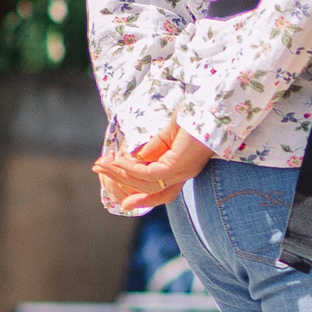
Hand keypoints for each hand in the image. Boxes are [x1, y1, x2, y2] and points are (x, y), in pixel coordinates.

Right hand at [92, 118, 214, 210]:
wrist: (213, 108)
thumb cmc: (194, 117)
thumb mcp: (169, 135)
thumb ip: (155, 148)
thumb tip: (137, 157)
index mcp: (184, 169)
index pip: (162, 193)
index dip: (143, 199)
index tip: (122, 203)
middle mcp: (185, 174)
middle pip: (150, 189)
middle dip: (121, 181)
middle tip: (98, 170)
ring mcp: (183, 171)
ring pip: (146, 182)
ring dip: (121, 173)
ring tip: (103, 163)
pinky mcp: (179, 165)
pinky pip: (150, 173)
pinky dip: (132, 168)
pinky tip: (118, 160)